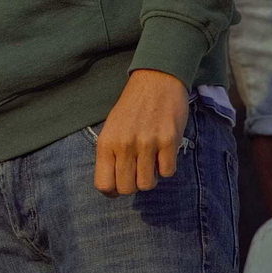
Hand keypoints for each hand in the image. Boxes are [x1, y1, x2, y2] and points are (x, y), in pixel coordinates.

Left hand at [93, 68, 188, 196]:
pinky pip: (167, 173)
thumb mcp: (112, 129)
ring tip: (150, 160)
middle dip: (133, 185)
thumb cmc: (132, 108)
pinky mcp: (168, 141)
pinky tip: (163, 152)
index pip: (103, 184)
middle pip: (127, 189)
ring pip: (147, 184)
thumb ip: (111, 155)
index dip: (112, 191)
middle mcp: (124, 144)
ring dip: (150, 177)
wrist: (156, 81)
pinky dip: (166, 167)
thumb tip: (114, 186)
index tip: (119, 186)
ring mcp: (147, 143)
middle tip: (137, 171)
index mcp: (106, 142)